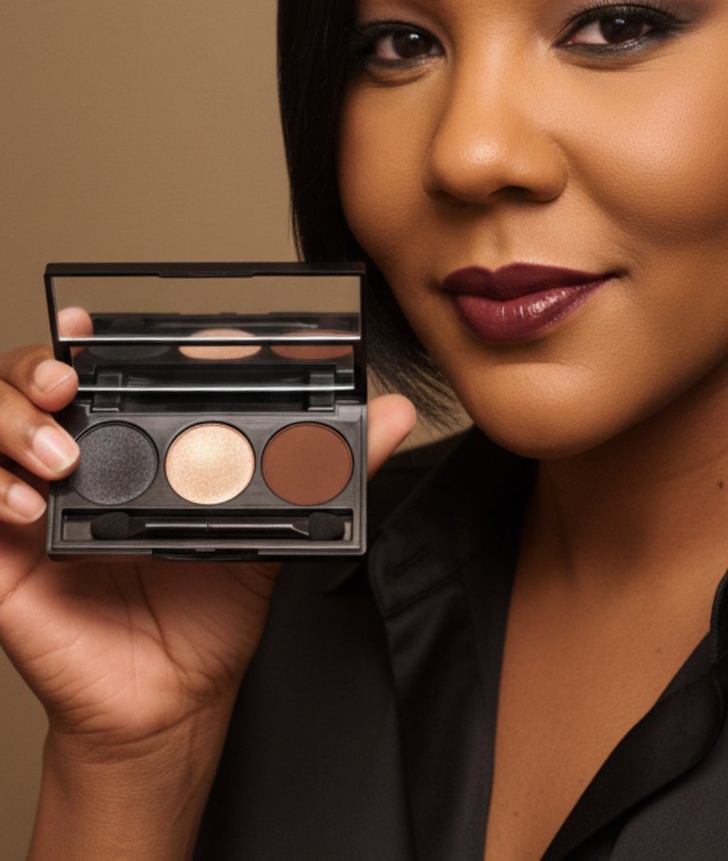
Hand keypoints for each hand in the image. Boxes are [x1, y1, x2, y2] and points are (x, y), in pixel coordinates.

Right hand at [0, 308, 416, 756]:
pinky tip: (29, 505)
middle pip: (30, 379)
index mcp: (136, 440)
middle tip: (71, 379)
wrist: (171, 701)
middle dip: (39, 363)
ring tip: (59, 450)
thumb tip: (392, 415)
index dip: (93, 337)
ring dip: (12, 419)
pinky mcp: (5, 553)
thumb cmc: (214, 609)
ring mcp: (35, 498)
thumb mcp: (274, 526)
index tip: (97, 322)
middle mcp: (79, 457)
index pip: (104, 366)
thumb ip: (327, 465)